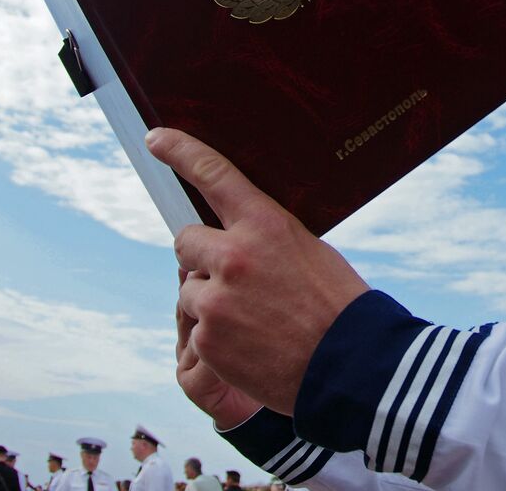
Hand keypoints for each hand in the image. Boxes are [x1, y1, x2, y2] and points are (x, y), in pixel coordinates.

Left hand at [149, 127, 368, 416]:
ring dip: (211, 299)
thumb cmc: (338, 305)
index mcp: (265, 225)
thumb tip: (235, 239)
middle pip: (185, 240)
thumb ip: (265, 239)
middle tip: (230, 275)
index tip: (157, 140)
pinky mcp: (207, 339)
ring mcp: (216, 300)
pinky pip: (197, 328)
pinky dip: (217, 335)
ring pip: (190, 288)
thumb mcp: (309, 252)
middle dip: (201, 254)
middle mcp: (233, 256)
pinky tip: (250, 344)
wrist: (349, 366)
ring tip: (253, 319)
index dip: (180, 152)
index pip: (213, 174)